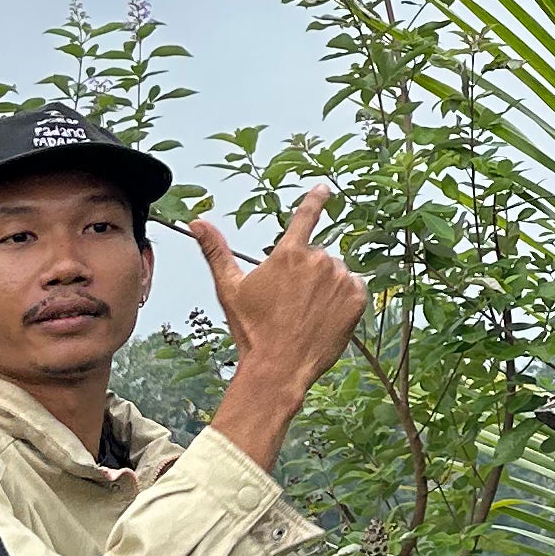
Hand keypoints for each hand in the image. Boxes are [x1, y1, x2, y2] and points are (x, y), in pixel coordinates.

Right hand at [188, 186, 365, 473]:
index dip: (316, 200)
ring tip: (307, 314)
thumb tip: (197, 222)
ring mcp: (340, 279)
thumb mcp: (230, 289)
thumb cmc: (252, 330)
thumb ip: (216, 250)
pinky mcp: (357, 298)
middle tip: (291, 304)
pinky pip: (354, 289)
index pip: (306, 216)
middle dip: (308, 275)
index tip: (326, 187)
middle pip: (318, 258)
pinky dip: (344, 301)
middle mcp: (319, 260)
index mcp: (289, 253)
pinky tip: (326, 318)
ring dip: (326, 288)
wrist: (279, 368)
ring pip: (336, 274)